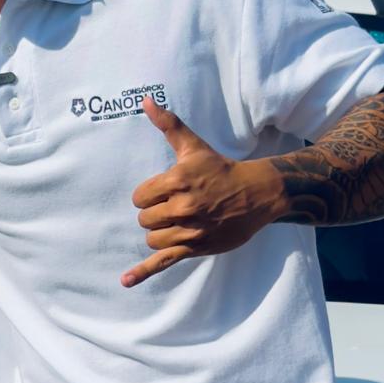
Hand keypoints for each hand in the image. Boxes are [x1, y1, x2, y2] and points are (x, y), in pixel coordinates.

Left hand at [121, 101, 279, 285]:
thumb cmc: (221, 169)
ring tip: (177, 222)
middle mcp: (183, 207)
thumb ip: (168, 124)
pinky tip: (126, 281)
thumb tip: (145, 101)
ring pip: (152, 240)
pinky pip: (163, 262)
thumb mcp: (193, 146)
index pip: (139, 197)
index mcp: (177, 181)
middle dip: (154, 213)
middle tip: (175, 206)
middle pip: (144, 219)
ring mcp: (190, 231)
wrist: (257, 194)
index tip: (165, 191)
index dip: (148, 195)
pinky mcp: (197, 248)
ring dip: (159, 233)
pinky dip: (143, 273)